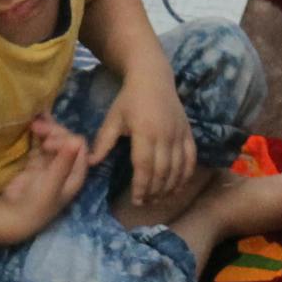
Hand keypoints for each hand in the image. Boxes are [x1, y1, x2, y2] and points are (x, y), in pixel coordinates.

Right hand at [0, 118, 89, 235]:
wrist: (14, 216)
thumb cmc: (37, 203)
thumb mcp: (52, 183)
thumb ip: (63, 161)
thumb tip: (77, 139)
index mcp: (76, 174)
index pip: (79, 148)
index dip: (65, 139)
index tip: (47, 143)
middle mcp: (67, 168)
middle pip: (66, 141)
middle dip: (54, 132)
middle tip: (36, 127)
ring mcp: (51, 165)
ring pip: (53, 141)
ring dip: (46, 130)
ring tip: (33, 123)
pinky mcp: (36, 164)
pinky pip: (39, 145)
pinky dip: (36, 135)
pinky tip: (31, 123)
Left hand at [91, 68, 197, 209]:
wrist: (153, 77)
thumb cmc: (129, 99)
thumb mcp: (113, 119)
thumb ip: (103, 142)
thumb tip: (90, 164)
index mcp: (144, 131)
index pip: (144, 167)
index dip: (141, 187)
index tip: (136, 200)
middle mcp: (165, 135)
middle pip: (162, 172)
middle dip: (154, 192)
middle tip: (146, 203)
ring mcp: (179, 134)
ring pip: (178, 169)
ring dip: (170, 188)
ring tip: (159, 199)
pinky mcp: (188, 133)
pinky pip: (191, 159)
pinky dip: (186, 176)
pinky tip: (178, 187)